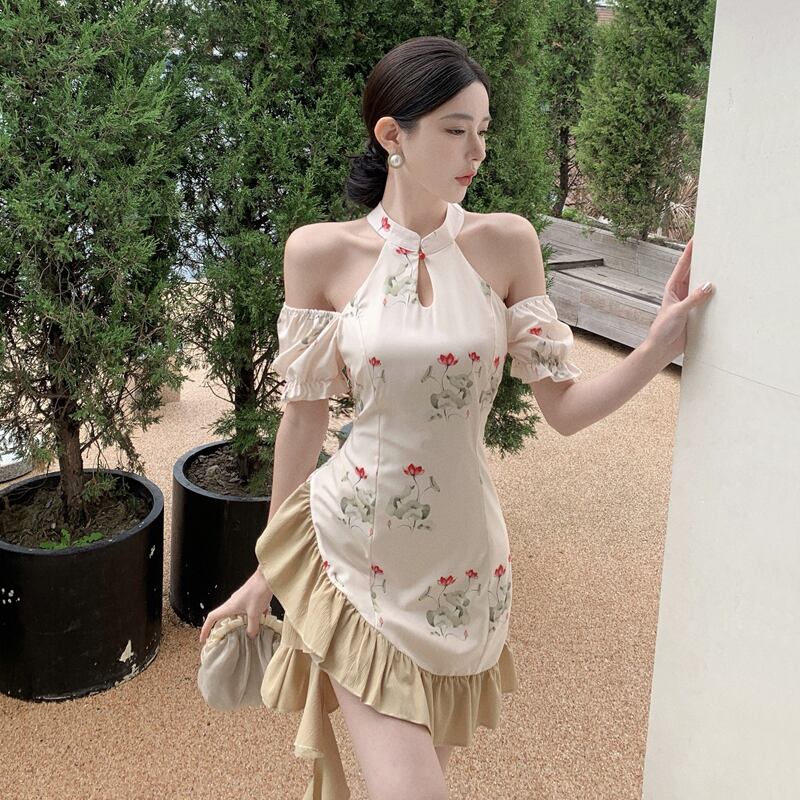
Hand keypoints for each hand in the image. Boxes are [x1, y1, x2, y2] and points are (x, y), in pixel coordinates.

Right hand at [198, 568, 272, 644]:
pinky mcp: (251, 598)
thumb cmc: (258, 590)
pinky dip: (256, 615)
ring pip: (239, 615)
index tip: (203, 638)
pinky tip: (265, 619)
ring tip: (250, 632)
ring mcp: (242, 600)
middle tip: (227, 639)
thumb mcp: (254, 613)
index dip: (206, 628)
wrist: (268, 576)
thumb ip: (252, 626)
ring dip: (244, 623)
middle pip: (225, 617)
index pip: (212, 617)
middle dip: (226, 628)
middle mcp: (233, 603)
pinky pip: (250, 610)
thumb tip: (251, 635)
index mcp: (229, 606)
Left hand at [646, 237, 713, 361]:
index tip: (696, 238)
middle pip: (694, 271)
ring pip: (702, 284)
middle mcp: (681, 292)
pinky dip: (715, 294)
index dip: (690, 251)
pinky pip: (708, 299)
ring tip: (723, 263)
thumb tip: (709, 285)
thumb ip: (693, 299)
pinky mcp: (696, 312)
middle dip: (703, 259)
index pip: (683, 266)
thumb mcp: (678, 312)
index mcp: (673, 288)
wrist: (661, 348)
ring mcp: (689, 302)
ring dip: (711, 276)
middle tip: (714, 246)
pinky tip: (725, 289)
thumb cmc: (663, 329)